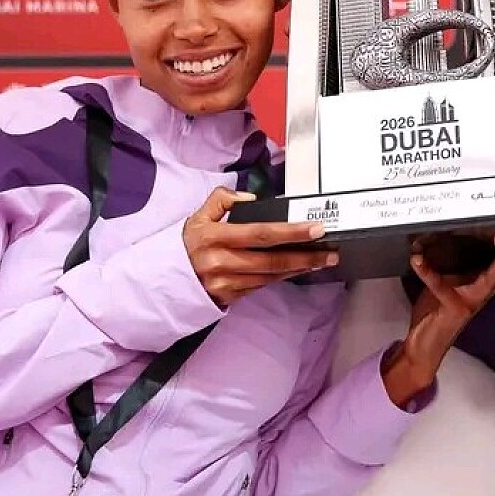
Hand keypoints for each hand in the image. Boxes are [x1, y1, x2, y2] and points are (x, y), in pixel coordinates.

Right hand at [182, 187, 337, 306]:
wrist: (163, 280)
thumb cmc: (187, 244)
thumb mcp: (199, 215)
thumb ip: (222, 200)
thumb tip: (251, 198)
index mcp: (214, 237)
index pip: (260, 234)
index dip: (290, 232)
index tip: (315, 228)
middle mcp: (221, 262)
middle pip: (271, 261)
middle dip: (305, 257)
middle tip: (330, 252)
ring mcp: (225, 283)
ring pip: (270, 276)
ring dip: (298, 269)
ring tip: (322, 260)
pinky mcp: (229, 297)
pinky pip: (261, 286)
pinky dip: (282, 278)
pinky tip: (298, 270)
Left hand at [382, 247, 494, 404]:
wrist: (423, 347)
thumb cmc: (437, 311)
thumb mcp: (450, 282)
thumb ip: (457, 263)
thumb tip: (458, 234)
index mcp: (485, 286)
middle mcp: (483, 293)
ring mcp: (471, 301)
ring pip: (492, 279)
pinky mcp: (452, 307)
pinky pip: (440, 285)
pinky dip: (427, 270)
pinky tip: (417, 258)